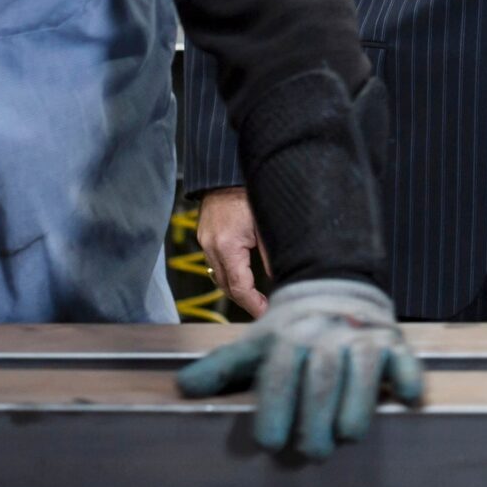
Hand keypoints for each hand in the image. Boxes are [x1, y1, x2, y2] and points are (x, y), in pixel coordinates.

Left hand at [174, 277, 422, 458]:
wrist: (336, 286)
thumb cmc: (291, 331)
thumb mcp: (256, 344)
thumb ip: (223, 368)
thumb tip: (184, 388)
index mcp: (291, 336)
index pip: (281, 375)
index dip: (274, 410)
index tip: (269, 443)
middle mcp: (328, 334)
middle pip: (322, 380)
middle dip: (316, 421)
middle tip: (311, 452)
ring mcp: (364, 338)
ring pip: (365, 371)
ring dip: (357, 407)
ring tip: (346, 436)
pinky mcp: (395, 343)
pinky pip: (406, 360)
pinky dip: (409, 378)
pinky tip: (406, 398)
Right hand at [194, 186, 268, 316]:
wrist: (225, 173)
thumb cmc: (248, 193)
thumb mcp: (265, 224)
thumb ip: (271, 254)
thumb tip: (282, 278)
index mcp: (227, 245)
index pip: (240, 287)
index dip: (253, 304)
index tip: (266, 312)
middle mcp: (211, 247)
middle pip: (226, 287)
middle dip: (245, 301)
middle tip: (264, 309)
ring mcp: (205, 242)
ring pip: (219, 277)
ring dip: (236, 288)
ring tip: (256, 297)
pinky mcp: (205, 236)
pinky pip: (216, 263)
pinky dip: (229, 273)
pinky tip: (244, 275)